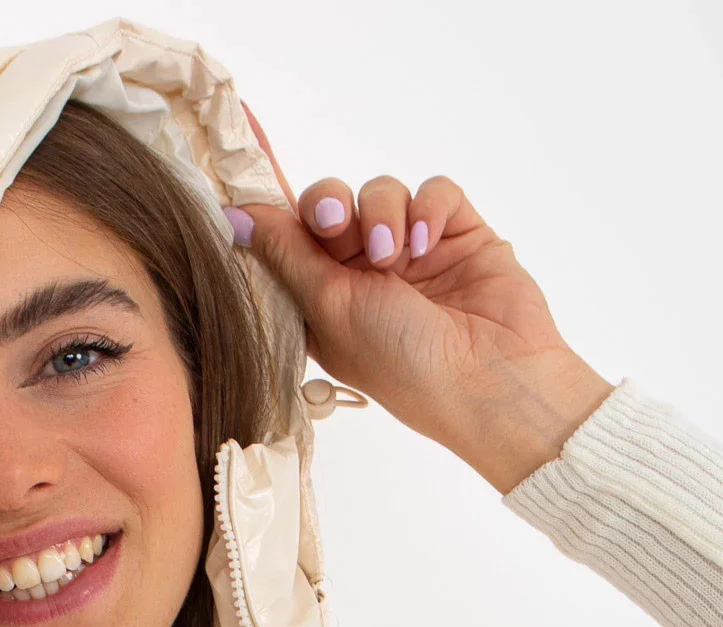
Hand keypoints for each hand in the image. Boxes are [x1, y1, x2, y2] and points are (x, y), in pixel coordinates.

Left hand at [231, 103, 614, 490]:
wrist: (490, 380)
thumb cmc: (403, 362)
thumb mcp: (329, 307)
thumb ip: (284, 253)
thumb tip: (232, 217)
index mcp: (324, 301)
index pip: (290, 238)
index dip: (273, 203)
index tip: (249, 150)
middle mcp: (365, 276)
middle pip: (331, 205)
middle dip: (329, 205)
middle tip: (336, 222)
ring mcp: (413, 254)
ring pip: (382, 192)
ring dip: (383, 212)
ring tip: (396, 255)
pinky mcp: (459, 235)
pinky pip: (434, 191)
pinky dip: (428, 207)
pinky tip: (427, 241)